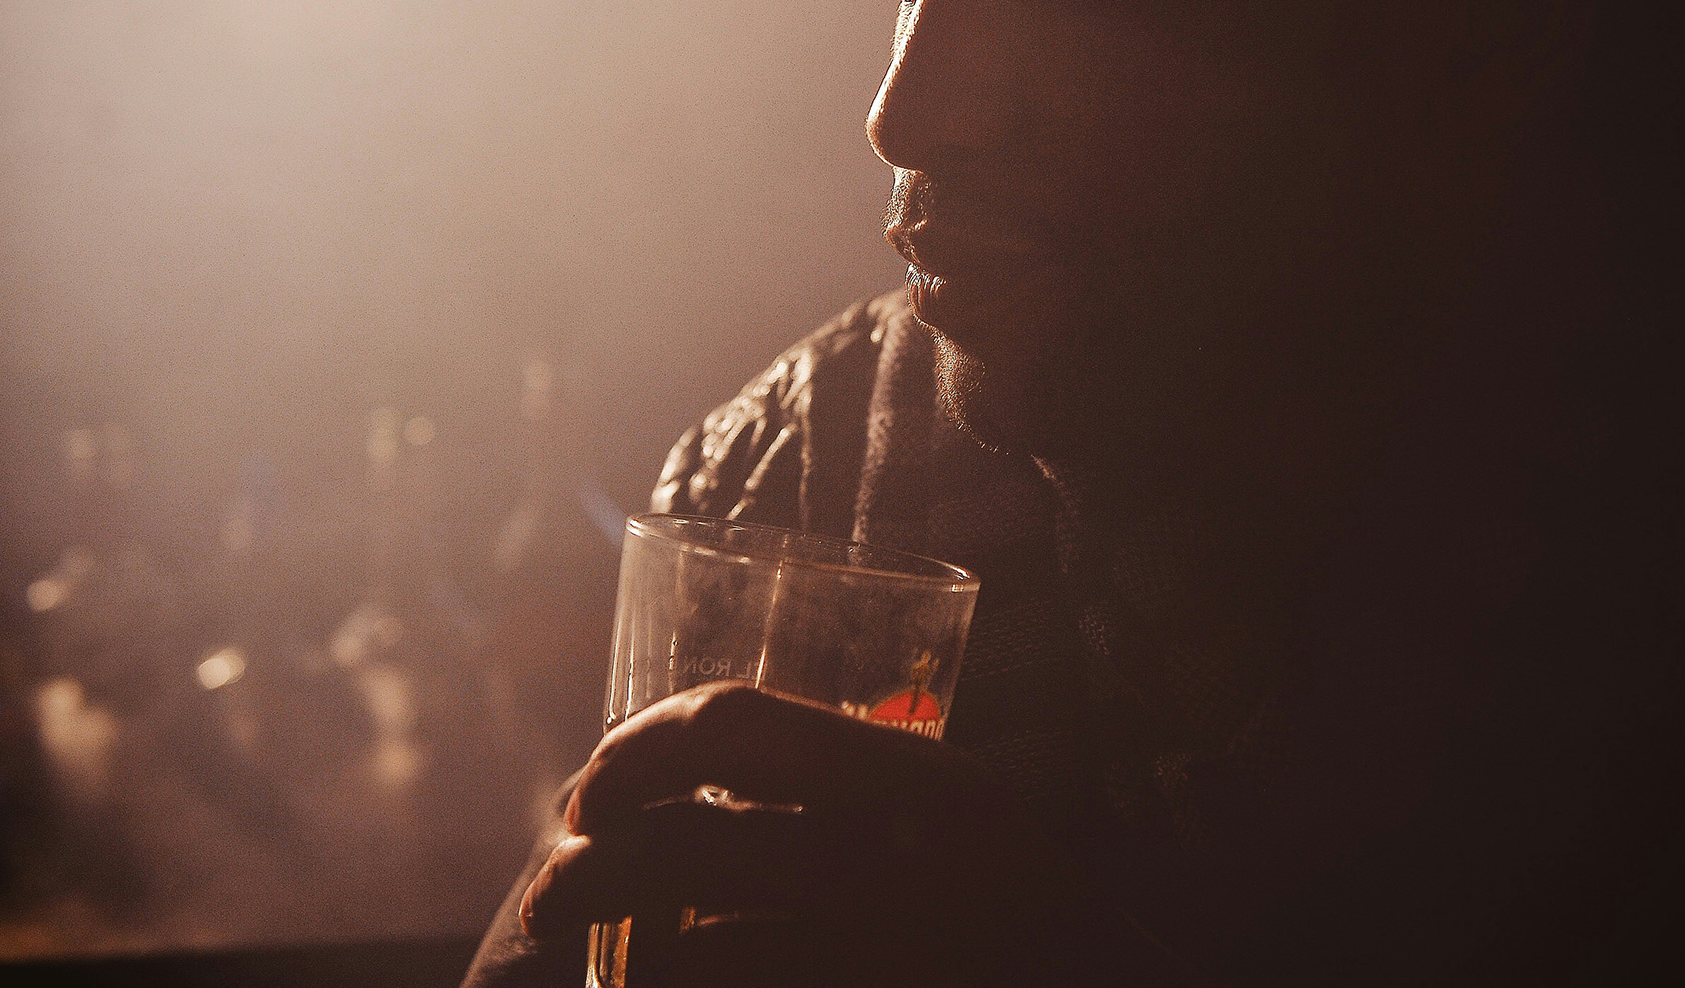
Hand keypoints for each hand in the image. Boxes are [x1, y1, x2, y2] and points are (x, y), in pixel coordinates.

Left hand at [518, 681, 1178, 983]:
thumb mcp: (974, 810)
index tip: (594, 782)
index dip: (640, 744)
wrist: (1133, 985)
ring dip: (618, 957)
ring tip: (590, 959)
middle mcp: (892, 862)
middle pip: (683, 842)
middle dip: (588, 863)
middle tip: (551, 888)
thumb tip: (724, 764)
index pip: (736, 722)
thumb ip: (871, 782)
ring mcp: (881, 954)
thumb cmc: (1045, 903)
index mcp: (919, 780)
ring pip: (688, 952)